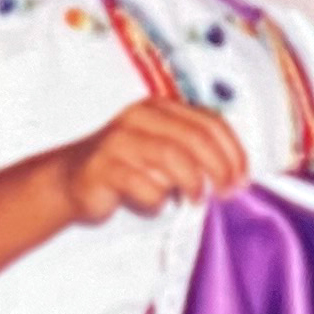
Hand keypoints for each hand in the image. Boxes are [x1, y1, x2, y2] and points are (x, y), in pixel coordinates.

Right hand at [58, 100, 247, 223]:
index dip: (233, 151)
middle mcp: (139, 118)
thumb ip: (194, 153)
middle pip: (194, 138)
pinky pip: (144, 185)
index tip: (242, 178)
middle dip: (219, 168)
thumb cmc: (128, 169)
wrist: (71, 181)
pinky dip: (157, 200)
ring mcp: (119, 140)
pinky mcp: (103, 167)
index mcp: (159, 108)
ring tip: (196, 200)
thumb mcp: (164, 153)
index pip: (209, 122)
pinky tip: (155, 204)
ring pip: (171, 157)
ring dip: (192, 183)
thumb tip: (235, 174)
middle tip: (228, 192)